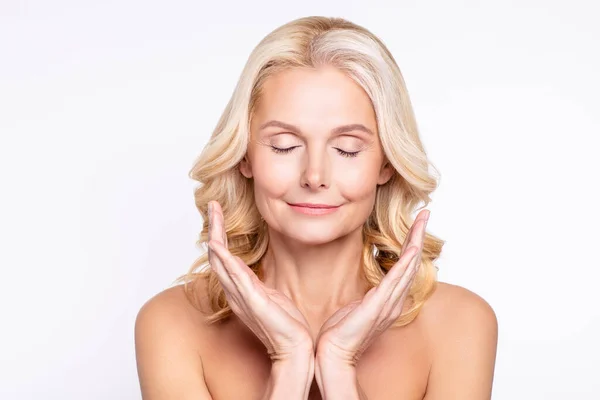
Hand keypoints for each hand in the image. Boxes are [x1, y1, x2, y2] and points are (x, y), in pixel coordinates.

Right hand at [206, 200, 313, 361]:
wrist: (296, 348)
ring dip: (217, 237)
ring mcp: (243, 297)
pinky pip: (235, 278)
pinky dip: (225, 261)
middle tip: (212, 204)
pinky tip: (217, 245)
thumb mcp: (271, 296)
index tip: (218, 212)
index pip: (224, 257)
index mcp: (240, 290)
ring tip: (213, 215)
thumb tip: (253, 271)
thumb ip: (258, 283)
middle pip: (217, 255)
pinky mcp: (254, 302)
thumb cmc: (286, 325)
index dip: (219, 233)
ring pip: (222, 262)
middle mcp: (236, 293)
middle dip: (214, 228)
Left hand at [314, 209, 429, 366]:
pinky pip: (396, 281)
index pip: (404, 267)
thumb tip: (367, 288)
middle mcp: (394, 301)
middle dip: (418, 236)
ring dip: (415, 241)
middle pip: (412, 262)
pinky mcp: (378, 307)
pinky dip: (406, 263)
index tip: (414, 224)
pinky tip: (412, 248)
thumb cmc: (340, 333)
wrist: (332, 353)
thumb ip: (365, 296)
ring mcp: (388, 304)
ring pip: (408, 266)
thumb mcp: (355, 307)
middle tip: (425, 213)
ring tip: (422, 220)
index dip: (411, 244)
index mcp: (389, 300)